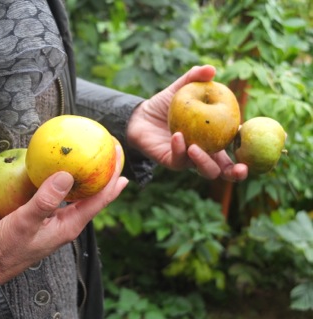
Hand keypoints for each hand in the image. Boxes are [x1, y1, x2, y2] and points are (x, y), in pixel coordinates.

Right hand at [0, 146, 127, 284]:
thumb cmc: (6, 247)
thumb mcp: (24, 222)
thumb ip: (45, 200)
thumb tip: (67, 175)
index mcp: (70, 225)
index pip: (100, 199)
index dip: (112, 178)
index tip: (120, 156)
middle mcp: (68, 224)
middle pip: (96, 197)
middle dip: (107, 176)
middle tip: (114, 153)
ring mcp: (58, 222)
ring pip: (81, 197)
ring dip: (91, 179)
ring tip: (96, 160)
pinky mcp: (47, 219)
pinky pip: (66, 198)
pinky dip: (71, 184)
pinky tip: (65, 174)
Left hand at [127, 65, 247, 181]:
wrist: (140, 116)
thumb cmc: (165, 104)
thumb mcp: (181, 88)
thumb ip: (195, 78)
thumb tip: (211, 68)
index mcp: (215, 137)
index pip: (237, 147)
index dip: (248, 149)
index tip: (254, 141)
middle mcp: (206, 152)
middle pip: (226, 170)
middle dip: (237, 173)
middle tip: (243, 169)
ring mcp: (189, 159)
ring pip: (205, 170)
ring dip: (204, 162)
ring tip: (195, 147)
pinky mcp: (171, 161)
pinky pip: (179, 160)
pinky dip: (180, 149)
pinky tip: (178, 136)